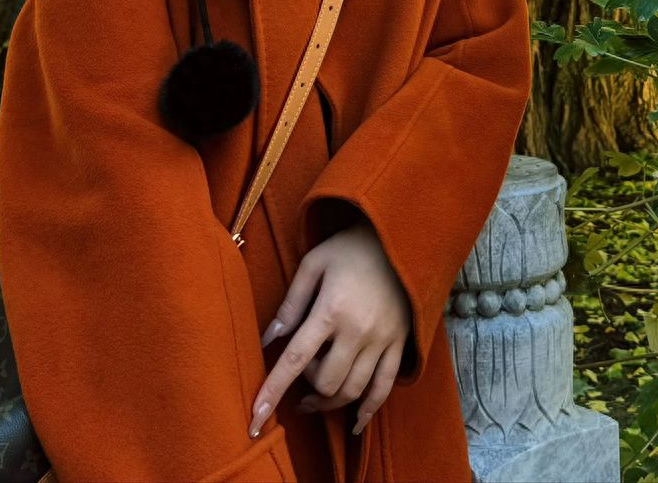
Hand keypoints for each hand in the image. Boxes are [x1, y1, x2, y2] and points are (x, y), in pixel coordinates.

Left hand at [249, 218, 410, 439]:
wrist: (402, 236)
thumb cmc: (350, 247)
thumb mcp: (314, 263)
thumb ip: (291, 303)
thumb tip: (268, 339)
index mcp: (331, 309)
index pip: (295, 359)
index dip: (273, 390)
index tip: (255, 419)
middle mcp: (358, 330)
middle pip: (326, 382)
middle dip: (306, 386)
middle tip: (304, 367)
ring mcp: (382, 340)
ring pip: (352, 391)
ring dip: (329, 400)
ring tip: (316, 394)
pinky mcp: (399, 343)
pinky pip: (384, 387)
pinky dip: (368, 409)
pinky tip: (354, 422)